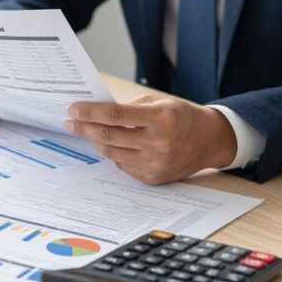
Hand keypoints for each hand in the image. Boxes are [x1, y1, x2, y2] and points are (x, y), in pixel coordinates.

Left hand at [64, 95, 236, 184]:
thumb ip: (130, 107)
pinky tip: (109, 144)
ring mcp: (156, 163)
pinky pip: (123, 165)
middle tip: (70, 122)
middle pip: (109, 136)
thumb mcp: (160, 102)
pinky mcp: (154, 178)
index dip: (91, 112)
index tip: (73, 109)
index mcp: (160, 118)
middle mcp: (158, 143)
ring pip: (112, 153)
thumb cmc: (183, 117)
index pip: (115, 115)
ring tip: (86, 131)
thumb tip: (97, 112)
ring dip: (95, 141)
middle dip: (85, 128)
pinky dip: (113, 153)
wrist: (210, 141)